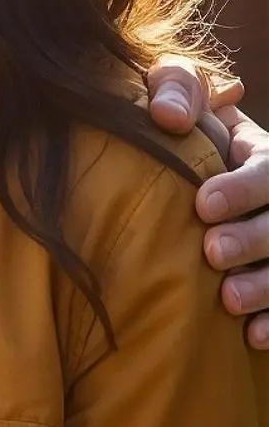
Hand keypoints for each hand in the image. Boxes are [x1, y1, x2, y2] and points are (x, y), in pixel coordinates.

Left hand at [158, 63, 268, 349]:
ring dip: (268, 286)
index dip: (244, 188)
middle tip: (212, 252)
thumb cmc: (183, 137)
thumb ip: (176, 89)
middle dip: (256, 238)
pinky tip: (255, 337)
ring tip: (228, 300)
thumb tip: (166, 116)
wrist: (191, 187)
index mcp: (265, 156)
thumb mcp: (185, 100)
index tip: (201, 204)